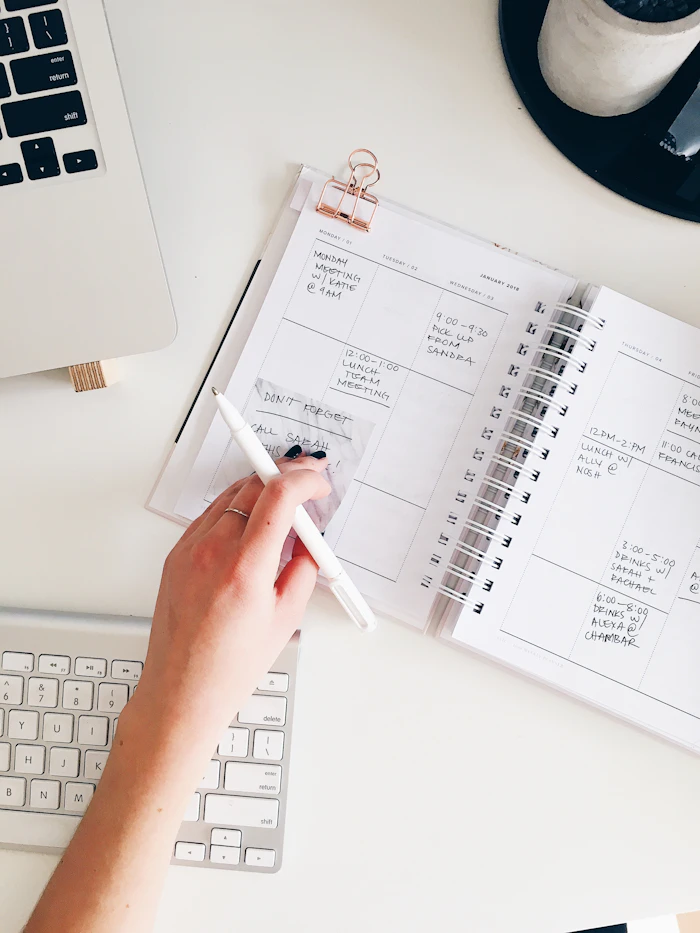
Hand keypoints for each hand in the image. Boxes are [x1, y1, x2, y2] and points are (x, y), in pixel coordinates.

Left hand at [122, 453, 329, 769]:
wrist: (181, 692)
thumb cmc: (228, 668)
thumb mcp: (285, 618)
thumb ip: (303, 569)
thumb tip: (309, 540)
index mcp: (244, 569)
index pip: (278, 496)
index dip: (304, 479)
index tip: (318, 482)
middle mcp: (211, 552)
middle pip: (253, 485)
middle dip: (285, 476)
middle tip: (307, 483)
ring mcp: (188, 551)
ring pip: (230, 495)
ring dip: (260, 490)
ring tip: (283, 507)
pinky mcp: (175, 556)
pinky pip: (209, 515)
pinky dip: (235, 509)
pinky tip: (251, 525)